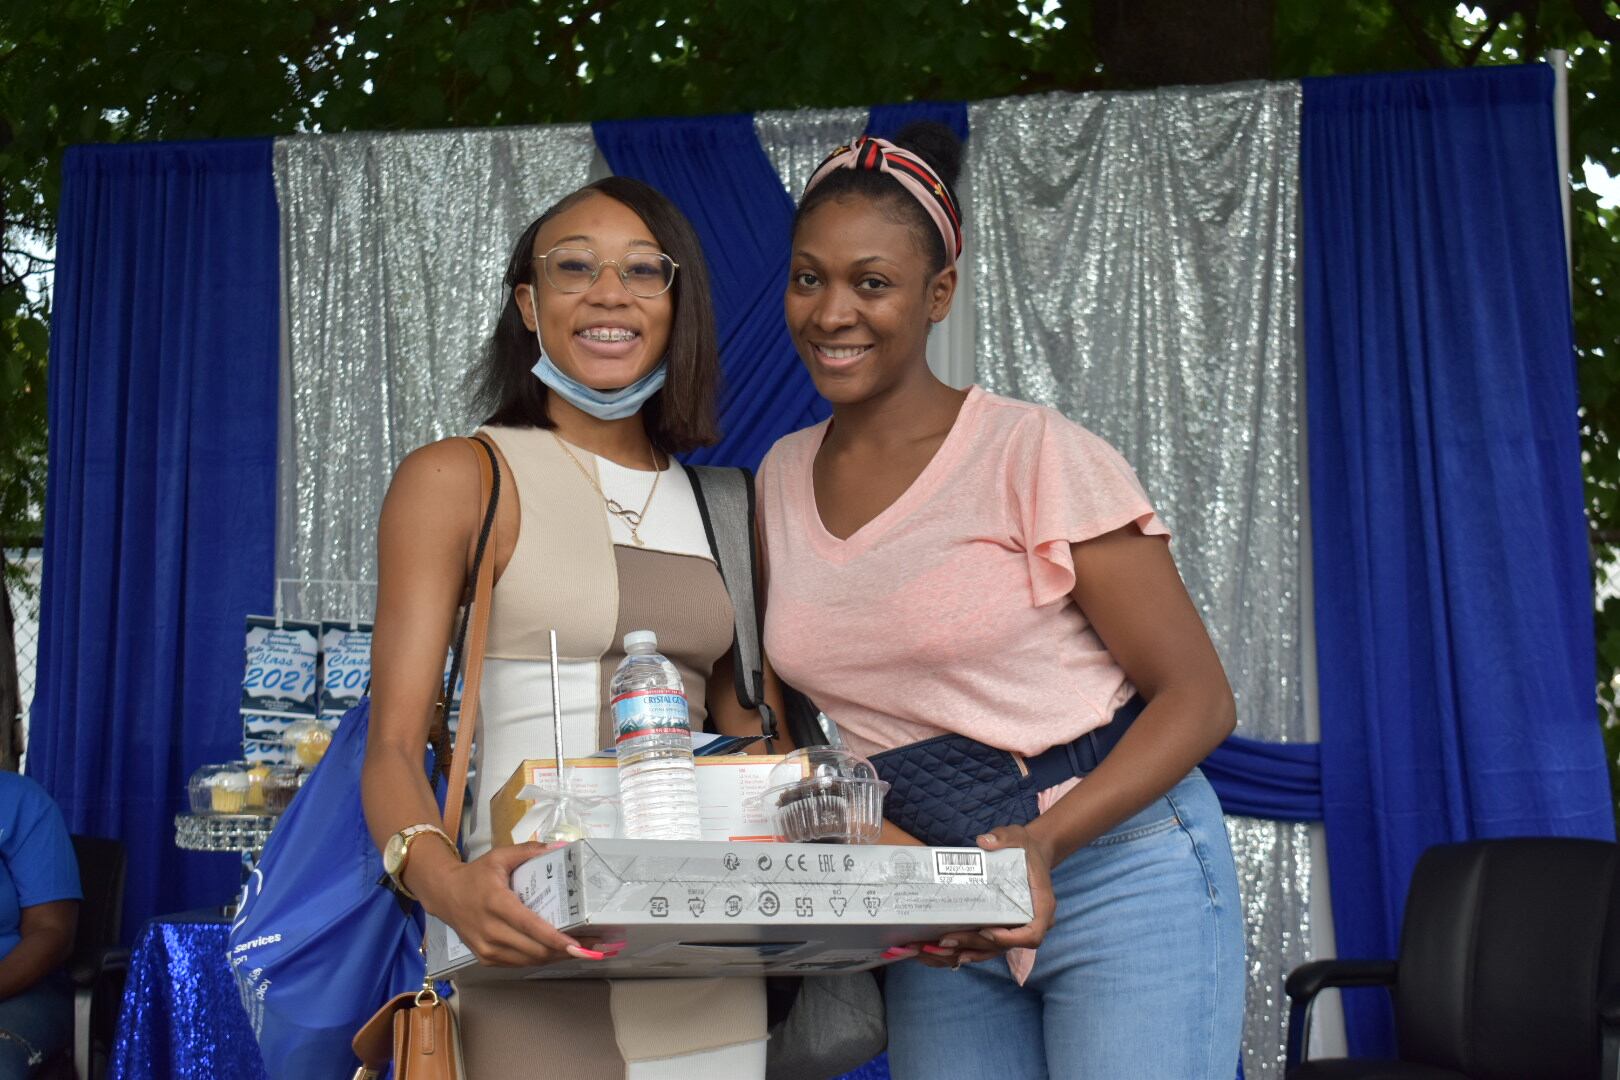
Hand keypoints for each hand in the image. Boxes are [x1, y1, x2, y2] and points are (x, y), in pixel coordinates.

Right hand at [423, 842, 612, 966]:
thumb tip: (560, 847)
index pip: (531, 926)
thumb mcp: (500, 856)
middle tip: (593, 944)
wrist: (443, 894)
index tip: (579, 944)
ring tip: (581, 949)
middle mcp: (491, 931)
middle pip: (534, 949)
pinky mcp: (485, 959)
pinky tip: (557, 951)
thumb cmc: (476, 875)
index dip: (555, 939)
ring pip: (529, 961)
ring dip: (556, 957)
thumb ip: (530, 850)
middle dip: (566, 950)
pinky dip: (539, 959)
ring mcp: (487, 949)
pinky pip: (519, 963)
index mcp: (496, 904)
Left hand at [916, 825, 1056, 967]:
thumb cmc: (1026, 848)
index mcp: (1041, 906)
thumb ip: (1004, 837)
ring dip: (968, 952)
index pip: (1032, 934)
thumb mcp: (1018, 836)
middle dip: (976, 945)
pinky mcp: (1004, 927)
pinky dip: (969, 949)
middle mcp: (1032, 922)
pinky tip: (947, 950)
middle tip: (947, 940)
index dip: (1009, 939)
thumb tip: (984, 841)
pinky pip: (989, 945)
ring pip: (994, 950)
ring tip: (941, 949)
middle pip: (1006, 945)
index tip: (986, 931)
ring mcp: (1018, 928)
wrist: (1031, 854)